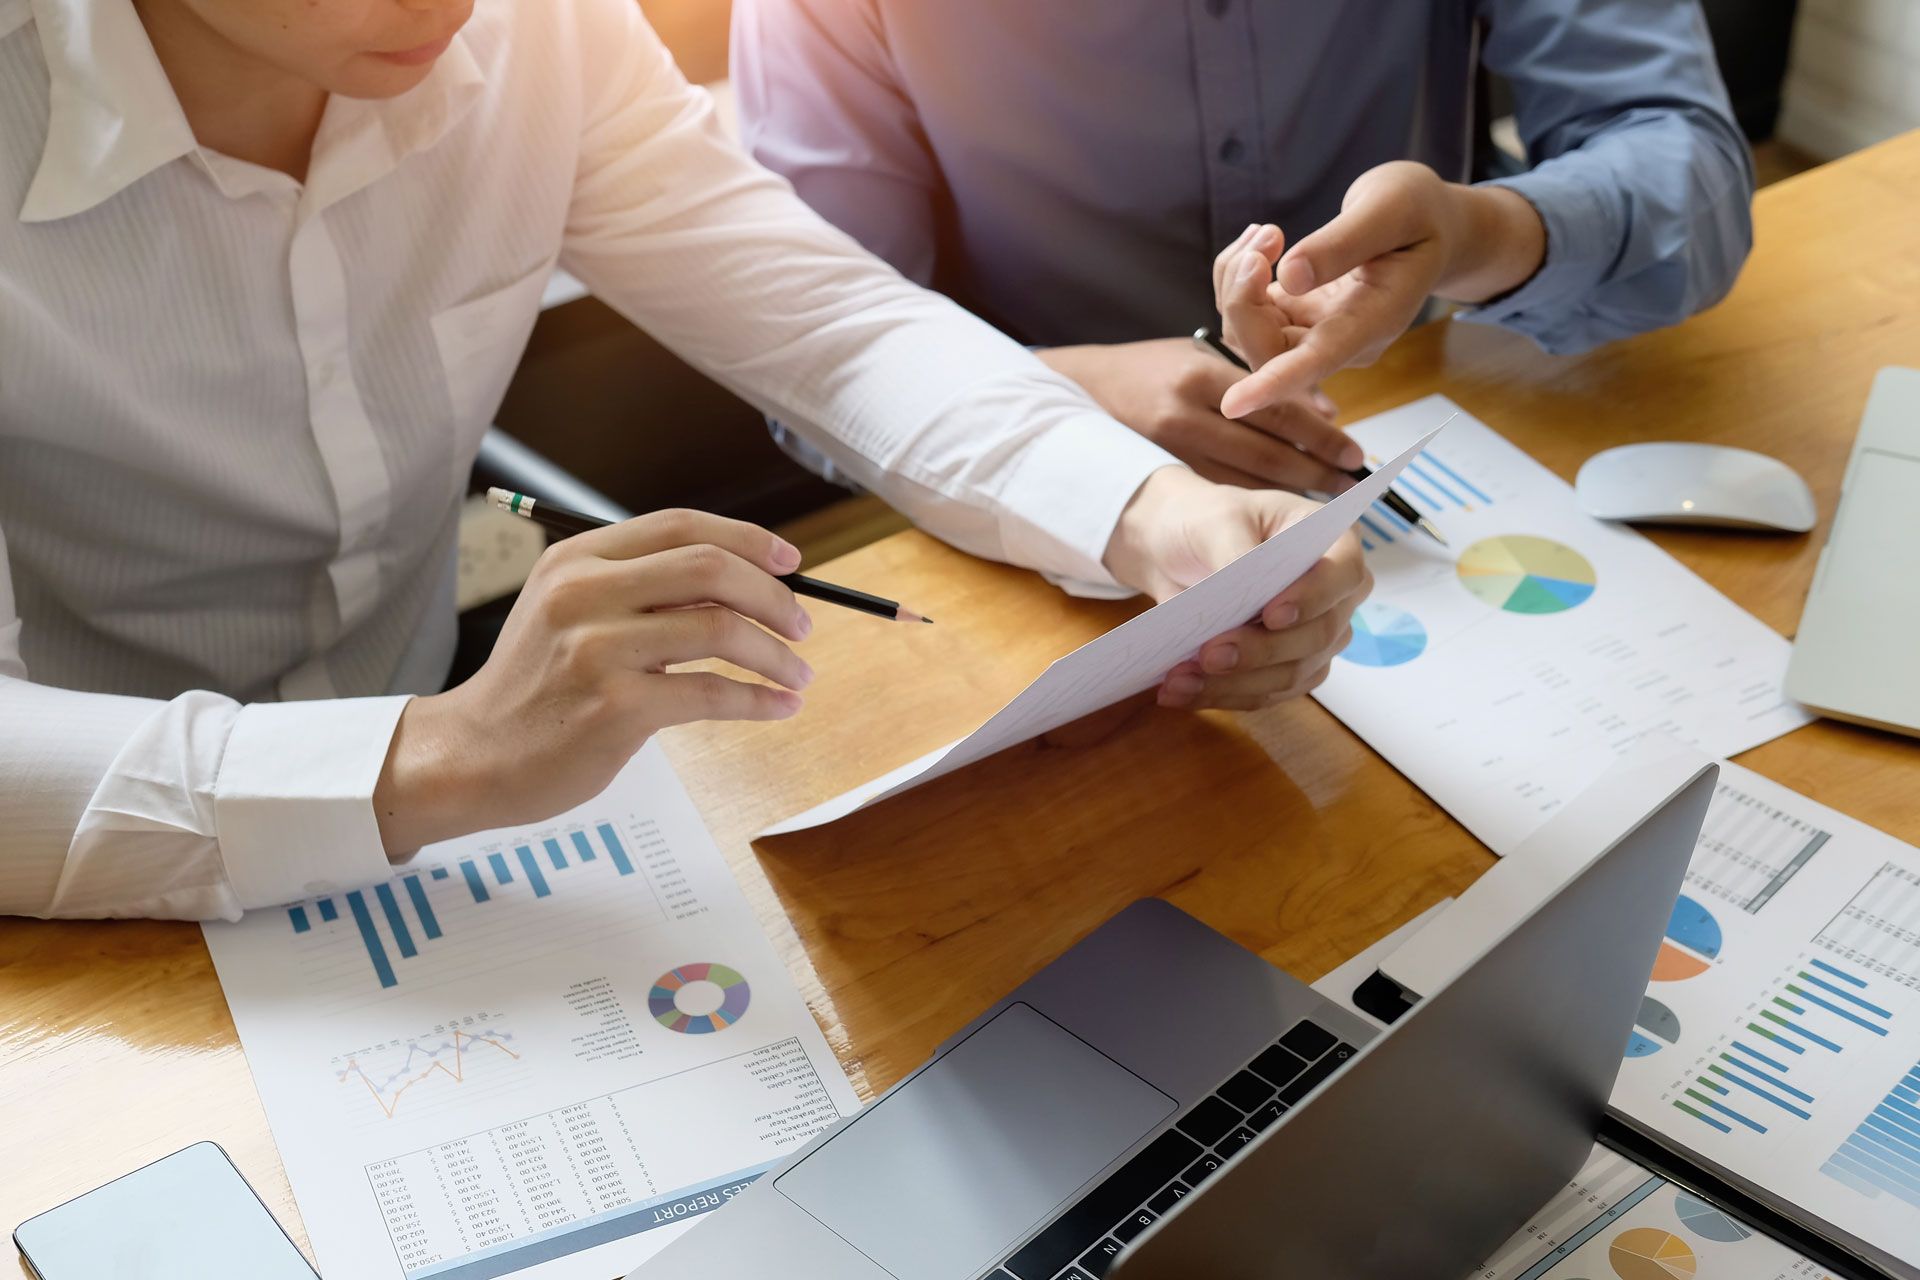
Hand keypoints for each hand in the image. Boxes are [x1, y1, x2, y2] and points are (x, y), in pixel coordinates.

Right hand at [374, 510, 813, 852]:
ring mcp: (599, 650)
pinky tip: (778, 707)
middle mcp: (586, 594)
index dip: (746, 538)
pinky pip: (711, 694)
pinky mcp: (616, 708)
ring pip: (720, 630)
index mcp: (578, 560)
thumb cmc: (536, 687)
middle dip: (773, 595)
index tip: (790, 563)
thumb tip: (739, 581)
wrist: (474, 755)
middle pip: (710, 568)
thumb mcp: (568, 611)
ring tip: (798, 675)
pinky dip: (758, 700)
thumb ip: (638, 589)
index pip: (680, 525)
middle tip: (802, 625)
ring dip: (776, 654)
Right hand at [1037, 337, 1360, 490]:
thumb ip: (1257, 379)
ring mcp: (1165, 452)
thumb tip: (1321, 410)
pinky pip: (1215, 497)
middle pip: (1264, 452)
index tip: (1354, 454)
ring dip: (1288, 496)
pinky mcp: (1156, 477)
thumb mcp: (1204, 356)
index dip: (1319, 435)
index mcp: (1200, 374)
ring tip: (1328, 508)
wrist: (1084, 389)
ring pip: (1242, 482)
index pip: (1273, 407)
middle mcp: (1182, 414)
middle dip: (1314, 473)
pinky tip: (1278, 516)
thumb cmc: (1155, 368)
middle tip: (1351, 488)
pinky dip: (1251, 508)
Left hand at [1105, 467, 1371, 710]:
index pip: (1342, 574)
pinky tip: (1180, 692)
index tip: (1271, 615)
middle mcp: (1335, 597)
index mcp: (1335, 544)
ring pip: (1289, 675)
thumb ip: (1235, 552)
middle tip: (1209, 654)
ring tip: (1179, 679)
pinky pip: (1262, 694)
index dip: (1312, 598)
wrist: (1179, 551)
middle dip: (1260, 651)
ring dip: (1234, 683)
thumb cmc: (1208, 523)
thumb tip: (1242, 590)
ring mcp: (1315, 639)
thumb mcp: (1217, 519)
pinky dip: (1220, 696)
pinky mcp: (1286, 671)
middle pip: (1316, 636)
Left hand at [1213, 162, 1545, 419]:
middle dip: (1241, 297)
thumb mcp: (1392, 209)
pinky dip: (1239, 274)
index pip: (1318, 361)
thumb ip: (1343, 243)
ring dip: (1236, 280)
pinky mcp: (1295, 316)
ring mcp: (1315, 333)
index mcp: (1375, 320)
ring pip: (1249, 331)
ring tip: (1266, 232)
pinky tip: (1263, 238)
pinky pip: (1248, 310)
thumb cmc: (1419, 214)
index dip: (1275, 383)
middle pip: (1268, 350)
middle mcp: (1341, 341)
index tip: (1234, 405)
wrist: (1429, 226)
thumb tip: (1288, 276)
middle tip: (1265, 235)